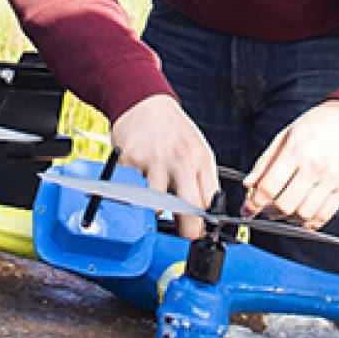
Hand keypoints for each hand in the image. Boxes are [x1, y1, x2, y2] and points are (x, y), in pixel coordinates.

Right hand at [110, 93, 218, 239]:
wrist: (144, 103)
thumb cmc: (173, 130)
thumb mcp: (198, 150)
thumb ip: (202, 179)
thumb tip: (207, 213)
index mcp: (200, 159)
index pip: (208, 202)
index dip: (204, 223)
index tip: (199, 231)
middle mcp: (180, 160)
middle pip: (188, 209)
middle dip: (186, 231)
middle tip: (181, 234)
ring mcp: (154, 161)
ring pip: (156, 206)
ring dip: (155, 212)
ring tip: (155, 204)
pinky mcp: (130, 161)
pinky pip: (131, 192)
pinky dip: (132, 195)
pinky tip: (137, 184)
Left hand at [243, 100, 338, 230]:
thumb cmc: (316, 125)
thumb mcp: (285, 135)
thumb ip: (265, 161)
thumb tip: (248, 184)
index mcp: (296, 151)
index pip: (269, 187)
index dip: (253, 203)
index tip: (246, 209)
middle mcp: (315, 167)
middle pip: (285, 205)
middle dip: (269, 211)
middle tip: (265, 207)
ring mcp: (332, 180)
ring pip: (304, 214)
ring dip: (288, 218)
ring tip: (283, 209)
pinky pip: (324, 216)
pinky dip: (308, 222)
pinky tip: (301, 214)